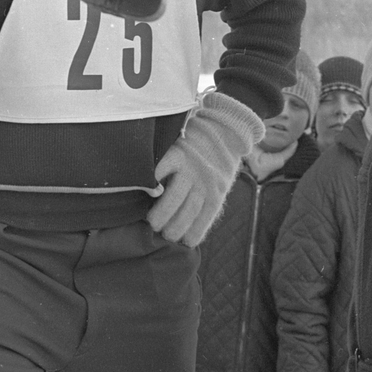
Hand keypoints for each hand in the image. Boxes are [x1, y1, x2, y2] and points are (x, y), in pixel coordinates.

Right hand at [147, 92, 263, 246]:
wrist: (224, 131)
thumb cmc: (216, 165)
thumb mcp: (220, 185)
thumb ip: (206, 204)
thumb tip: (187, 234)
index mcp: (216, 194)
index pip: (202, 222)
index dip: (189, 235)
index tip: (177, 241)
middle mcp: (205, 182)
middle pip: (186, 213)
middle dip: (171, 228)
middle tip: (159, 232)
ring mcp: (191, 168)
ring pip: (173, 197)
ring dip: (160, 213)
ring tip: (152, 221)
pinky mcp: (178, 153)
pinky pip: (162, 170)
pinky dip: (152, 182)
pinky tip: (147, 192)